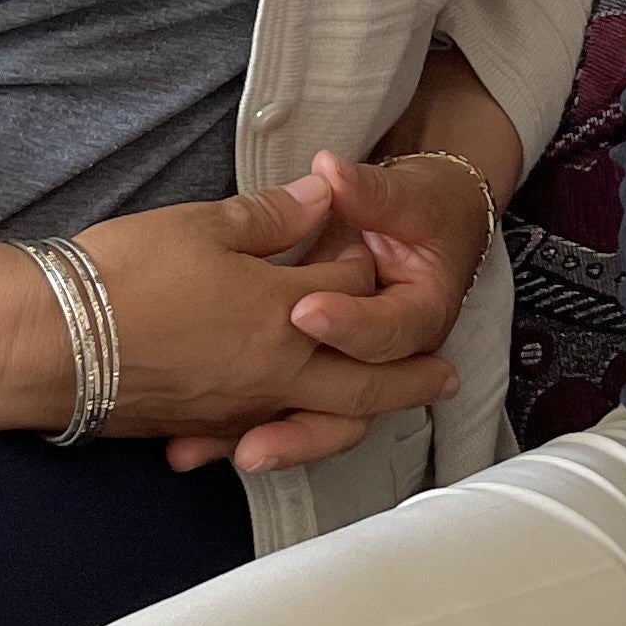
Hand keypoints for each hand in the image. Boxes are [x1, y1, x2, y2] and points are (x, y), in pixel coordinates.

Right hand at [80, 176, 459, 444]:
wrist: (50, 344)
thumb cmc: (125, 275)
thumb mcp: (204, 225)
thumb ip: (272, 216)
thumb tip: (322, 197)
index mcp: (282, 314)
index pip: (350, 290)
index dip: (364, 264)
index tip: (371, 244)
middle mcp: (273, 373)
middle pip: (363, 382)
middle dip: (410, 380)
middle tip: (446, 379)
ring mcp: (238, 410)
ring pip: (320, 422)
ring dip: (359, 417)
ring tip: (382, 413)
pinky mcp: (201, 429)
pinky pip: (263, 438)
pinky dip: (287, 434)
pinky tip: (285, 426)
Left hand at [165, 147, 492, 473]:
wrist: (439, 230)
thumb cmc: (424, 213)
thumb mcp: (402, 197)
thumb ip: (362, 192)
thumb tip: (329, 172)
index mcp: (418, 308)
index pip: (387, 330)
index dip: (347, 322)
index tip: (302, 310)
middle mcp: (387, 354)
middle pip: (349, 402)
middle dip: (301, 422)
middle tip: (253, 433)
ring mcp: (350, 371)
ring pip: (315, 422)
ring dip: (273, 440)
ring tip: (229, 452)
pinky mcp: (316, 379)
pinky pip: (280, 419)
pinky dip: (235, 436)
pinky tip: (186, 448)